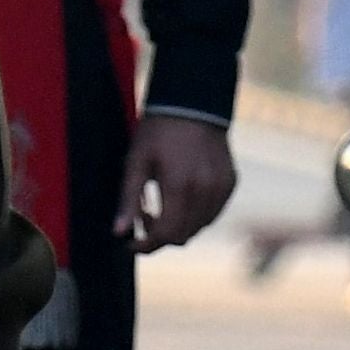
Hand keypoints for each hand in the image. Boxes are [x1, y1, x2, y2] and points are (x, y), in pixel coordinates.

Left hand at [113, 110, 235, 252]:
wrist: (193, 104)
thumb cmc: (158, 131)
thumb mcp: (136, 162)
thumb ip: (128, 199)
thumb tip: (118, 233)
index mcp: (179, 185)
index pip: (166, 234)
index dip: (146, 245)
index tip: (130, 243)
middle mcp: (205, 190)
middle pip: (183, 236)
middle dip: (160, 237)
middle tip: (144, 219)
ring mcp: (221, 188)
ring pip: (199, 227)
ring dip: (179, 227)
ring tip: (163, 207)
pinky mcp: (230, 183)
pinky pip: (213, 213)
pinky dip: (196, 215)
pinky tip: (182, 198)